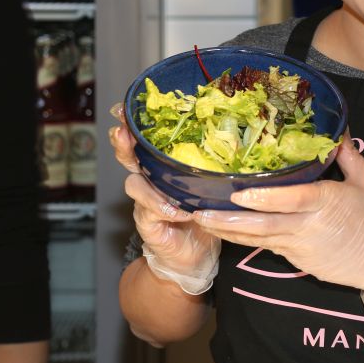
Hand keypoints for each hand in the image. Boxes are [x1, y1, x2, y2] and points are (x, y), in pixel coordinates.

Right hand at [109, 105, 220, 293]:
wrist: (195, 255)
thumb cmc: (204, 213)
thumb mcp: (210, 183)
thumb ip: (215, 163)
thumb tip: (241, 135)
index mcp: (162, 166)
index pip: (144, 140)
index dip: (132, 123)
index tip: (123, 108)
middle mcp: (149, 180)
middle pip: (128, 156)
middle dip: (123, 142)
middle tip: (122, 131)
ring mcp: (145, 203)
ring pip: (134, 184)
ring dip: (147, 182)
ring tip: (160, 182)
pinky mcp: (148, 224)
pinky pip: (148, 213)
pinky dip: (161, 209)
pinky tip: (176, 210)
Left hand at [193, 135, 363, 327]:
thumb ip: (348, 154)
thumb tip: (335, 128)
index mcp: (328, 202)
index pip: (293, 199)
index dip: (265, 198)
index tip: (239, 193)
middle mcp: (309, 226)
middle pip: (264, 224)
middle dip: (230, 220)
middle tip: (199, 211)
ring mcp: (299, 246)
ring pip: (258, 238)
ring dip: (227, 231)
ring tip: (198, 219)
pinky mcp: (295, 259)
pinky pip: (264, 246)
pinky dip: (242, 238)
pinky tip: (221, 230)